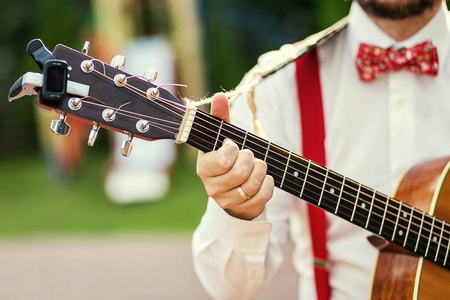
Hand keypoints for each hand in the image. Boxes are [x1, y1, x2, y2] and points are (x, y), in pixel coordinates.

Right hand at [196, 93, 273, 219]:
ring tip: (258, 165)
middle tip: (250, 155)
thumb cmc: (230, 156)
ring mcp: (226, 201)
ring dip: (261, 170)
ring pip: (251, 185)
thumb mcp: (225, 135)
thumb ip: (221, 116)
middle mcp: (211, 186)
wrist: (236, 184)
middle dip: (251, 159)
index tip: (234, 146)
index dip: (233, 150)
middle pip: (240, 172)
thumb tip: (219, 95)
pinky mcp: (242, 209)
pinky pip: (262, 196)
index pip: (222, 161)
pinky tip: (265, 177)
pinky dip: (268, 183)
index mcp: (204, 167)